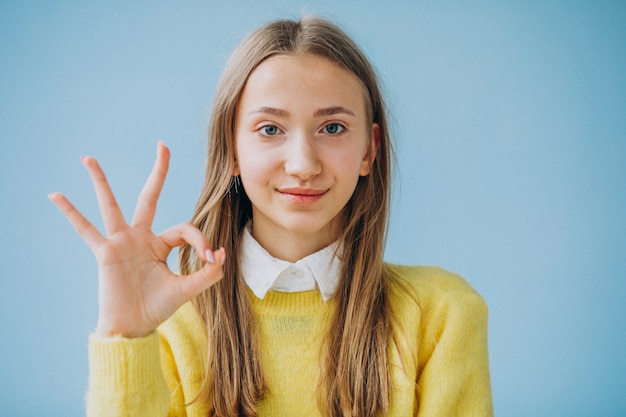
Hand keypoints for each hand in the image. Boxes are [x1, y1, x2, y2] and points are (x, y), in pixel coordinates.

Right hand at [49, 141, 223, 337]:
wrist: (133, 327)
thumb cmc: (157, 308)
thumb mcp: (188, 289)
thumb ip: (208, 273)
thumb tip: (221, 253)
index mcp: (161, 244)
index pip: (184, 228)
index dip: (201, 240)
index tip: (210, 258)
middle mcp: (140, 237)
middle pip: (149, 197)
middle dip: (159, 172)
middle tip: (163, 145)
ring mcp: (121, 242)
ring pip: (111, 205)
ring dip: (100, 181)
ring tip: (88, 158)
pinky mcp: (105, 253)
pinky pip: (86, 230)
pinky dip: (71, 213)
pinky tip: (55, 195)